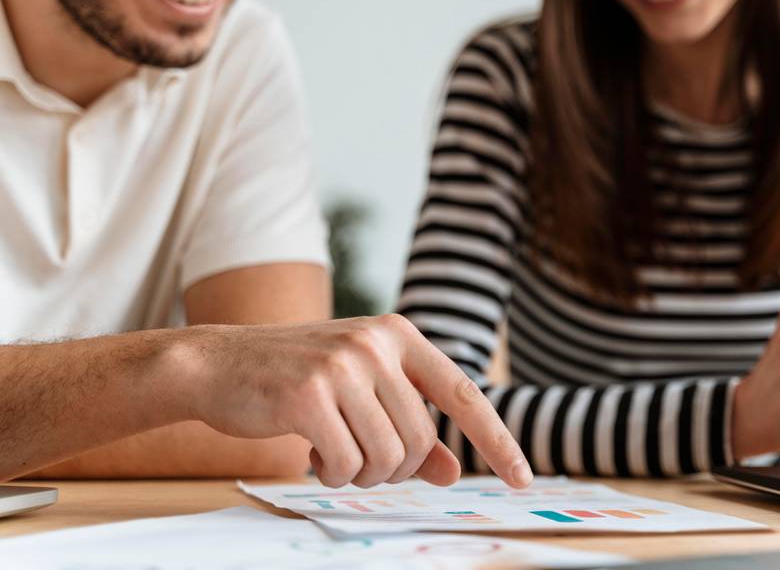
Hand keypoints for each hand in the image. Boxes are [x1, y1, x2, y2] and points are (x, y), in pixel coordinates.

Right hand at [173, 314, 531, 488]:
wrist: (220, 365)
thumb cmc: (299, 380)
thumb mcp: (363, 393)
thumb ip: (410, 428)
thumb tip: (452, 472)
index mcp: (399, 335)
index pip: (464, 395)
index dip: (497, 441)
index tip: (524, 479)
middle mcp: (377, 343)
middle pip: (419, 441)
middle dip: (392, 468)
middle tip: (356, 459)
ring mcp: (343, 365)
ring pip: (387, 457)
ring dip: (359, 474)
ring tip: (331, 454)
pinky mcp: (309, 393)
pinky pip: (345, 463)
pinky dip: (331, 474)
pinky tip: (309, 454)